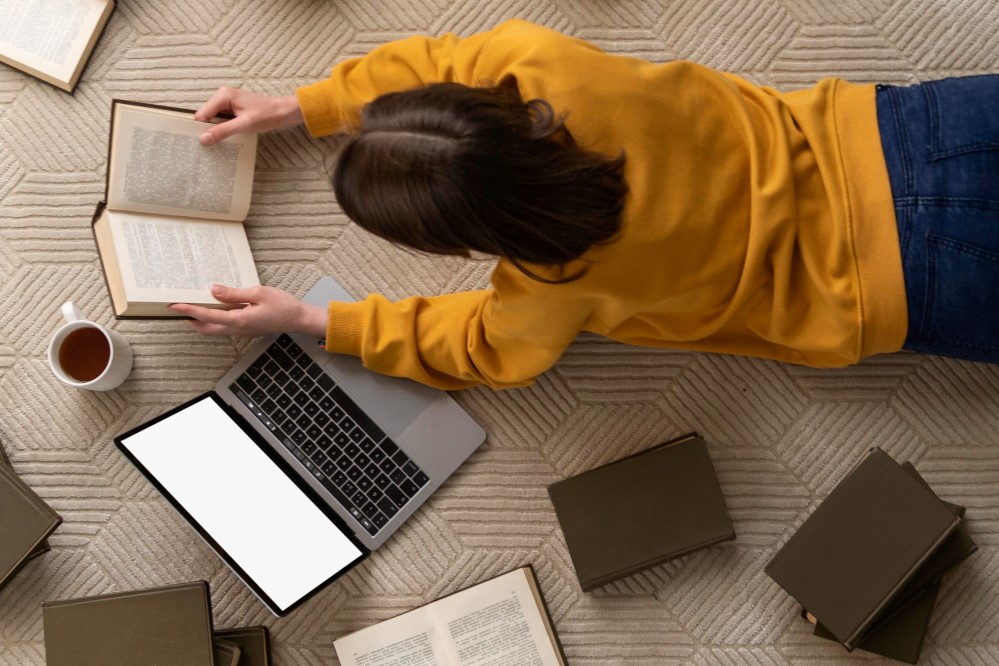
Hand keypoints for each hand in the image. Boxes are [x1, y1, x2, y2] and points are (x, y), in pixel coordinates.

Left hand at [169, 285, 327, 338]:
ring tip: (193, 308)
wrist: (299, 319)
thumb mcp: (258, 292)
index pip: (207, 315)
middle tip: (179, 309)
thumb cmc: (283, 305)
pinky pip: (225, 327)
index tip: (175, 305)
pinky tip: (216, 309)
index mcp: (239, 320)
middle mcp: (238, 329)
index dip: (189, 310)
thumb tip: (213, 290)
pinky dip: (215, 320)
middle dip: (191, 320)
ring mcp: (243, 331)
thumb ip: (233, 293)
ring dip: (202, 321)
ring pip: (215, 329)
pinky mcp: (247, 329)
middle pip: (207, 328)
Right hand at [195, 87, 303, 144]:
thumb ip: (223, 131)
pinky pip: (222, 120)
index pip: (202, 114)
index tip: (197, 144)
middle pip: (206, 116)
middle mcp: (223, 96)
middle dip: (206, 130)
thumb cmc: (267, 115)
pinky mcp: (233, 110)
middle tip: (205, 147)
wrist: (284, 112)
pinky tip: (224, 139)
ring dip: (215, 131)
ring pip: (213, 119)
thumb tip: (203, 139)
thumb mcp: (244, 125)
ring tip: (214, 145)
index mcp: (223, 96)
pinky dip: (222, 129)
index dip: (198, 129)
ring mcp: (228, 103)